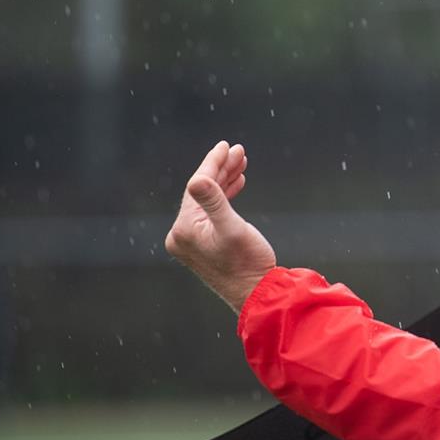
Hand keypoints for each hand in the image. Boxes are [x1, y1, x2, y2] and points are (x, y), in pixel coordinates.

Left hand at [165, 141, 277, 312]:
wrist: (258, 294)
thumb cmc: (248, 263)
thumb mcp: (233, 229)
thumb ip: (214, 202)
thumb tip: (197, 179)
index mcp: (183, 230)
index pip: (197, 187)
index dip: (213, 163)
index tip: (227, 145)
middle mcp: (181, 235)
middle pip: (201, 192)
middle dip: (221, 169)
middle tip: (239, 150)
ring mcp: (191, 241)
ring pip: (207, 201)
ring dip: (225, 181)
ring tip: (242, 162)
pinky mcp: (203, 244)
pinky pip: (211, 213)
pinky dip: (224, 198)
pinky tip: (237, 183)